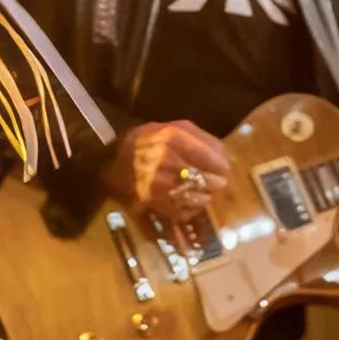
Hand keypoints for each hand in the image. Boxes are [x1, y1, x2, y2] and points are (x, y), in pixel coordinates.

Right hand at [103, 119, 231, 218]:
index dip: (222, 165)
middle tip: (216, 182)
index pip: (213, 158)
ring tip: (203, 192)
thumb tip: (225, 155)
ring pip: (199, 198)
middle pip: (208, 180)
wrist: (113, 159)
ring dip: (205, 196)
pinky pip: (185, 211)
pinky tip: (189, 201)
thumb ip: (201, 138)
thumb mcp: (173, 128)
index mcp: (173, 138)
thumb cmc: (148, 141)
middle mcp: (167, 161)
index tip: (223, 168)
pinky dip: (191, 209)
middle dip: (216, 182)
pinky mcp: (154, 203)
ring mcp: (160, 184)